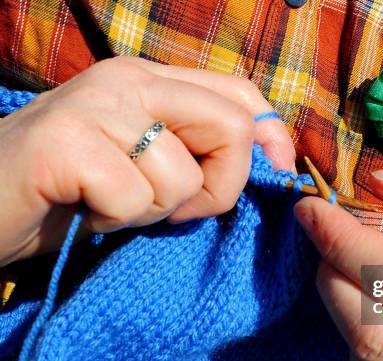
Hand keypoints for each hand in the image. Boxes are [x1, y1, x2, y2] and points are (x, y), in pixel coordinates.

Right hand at [0, 56, 293, 265]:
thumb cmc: (72, 192)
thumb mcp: (147, 167)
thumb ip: (197, 153)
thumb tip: (271, 165)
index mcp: (151, 80)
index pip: (240, 93)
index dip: (272, 137)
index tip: (280, 175)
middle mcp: (127, 80)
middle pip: (231, 127)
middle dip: (219, 187)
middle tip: (175, 210)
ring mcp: (95, 106)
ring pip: (181, 176)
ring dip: (153, 211)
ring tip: (110, 204)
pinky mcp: (64, 143)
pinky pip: (134, 198)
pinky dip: (114, 220)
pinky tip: (83, 210)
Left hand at [294, 159, 382, 360]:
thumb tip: (378, 182)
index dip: (344, 241)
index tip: (311, 210)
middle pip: (371, 330)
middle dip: (332, 275)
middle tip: (326, 237)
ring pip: (364, 357)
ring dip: (340, 302)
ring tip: (350, 266)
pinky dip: (357, 329)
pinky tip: (372, 303)